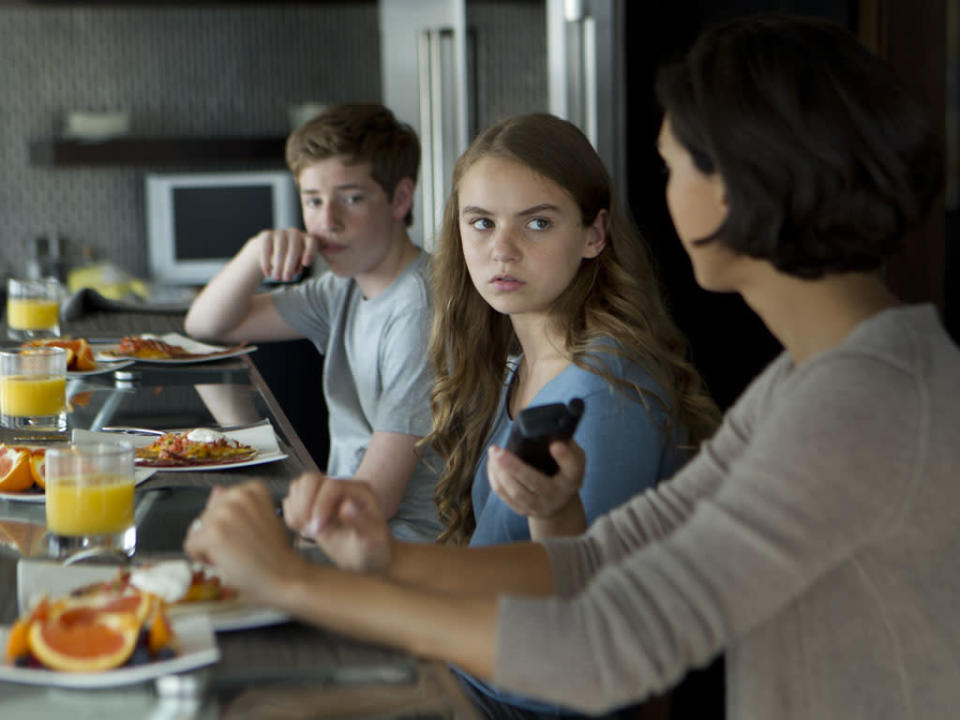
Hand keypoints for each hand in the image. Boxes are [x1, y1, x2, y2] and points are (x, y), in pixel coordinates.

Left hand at [183, 482, 306, 604]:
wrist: (285, 577)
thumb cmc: (276, 554)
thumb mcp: (260, 519)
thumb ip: (236, 505)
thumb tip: (216, 491)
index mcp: (252, 489)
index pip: (219, 502)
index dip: (228, 523)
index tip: (244, 534)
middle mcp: (237, 495)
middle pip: (206, 515)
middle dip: (216, 533)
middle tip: (240, 548)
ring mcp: (224, 514)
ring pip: (196, 531)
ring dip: (209, 546)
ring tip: (235, 554)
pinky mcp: (214, 534)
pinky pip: (191, 546)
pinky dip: (203, 558)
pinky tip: (225, 561)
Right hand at [253, 228, 319, 281]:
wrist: (269, 251)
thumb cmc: (288, 259)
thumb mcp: (296, 263)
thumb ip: (298, 265)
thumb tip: (297, 270)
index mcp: (306, 239)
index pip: (311, 242)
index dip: (309, 253)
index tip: (305, 265)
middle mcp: (295, 233)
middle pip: (294, 249)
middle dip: (290, 266)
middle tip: (287, 279)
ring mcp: (280, 232)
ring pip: (281, 250)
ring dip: (279, 266)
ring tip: (277, 278)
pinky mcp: (267, 235)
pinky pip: (267, 249)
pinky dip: (266, 262)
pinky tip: (267, 273)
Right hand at [283, 473, 392, 573]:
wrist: (369, 560)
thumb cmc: (374, 551)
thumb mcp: (372, 541)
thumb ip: (361, 523)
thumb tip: (345, 507)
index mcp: (358, 491)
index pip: (331, 486)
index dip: (320, 506)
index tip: (317, 532)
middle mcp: (340, 488)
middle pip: (310, 480)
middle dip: (304, 504)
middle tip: (309, 530)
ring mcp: (325, 495)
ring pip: (298, 486)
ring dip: (296, 509)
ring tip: (307, 531)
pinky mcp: (313, 506)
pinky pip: (292, 500)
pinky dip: (291, 515)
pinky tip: (303, 531)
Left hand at [488, 439, 587, 537]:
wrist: (559, 501)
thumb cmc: (564, 470)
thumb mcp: (573, 457)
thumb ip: (565, 444)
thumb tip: (547, 429)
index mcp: (573, 478)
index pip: (572, 467)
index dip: (564, 456)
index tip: (555, 444)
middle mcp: (558, 495)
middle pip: (535, 482)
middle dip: (514, 467)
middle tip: (498, 451)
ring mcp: (540, 506)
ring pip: (516, 492)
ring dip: (501, 472)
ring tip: (493, 453)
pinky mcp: (525, 511)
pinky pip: (506, 497)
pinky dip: (496, 480)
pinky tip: (492, 465)